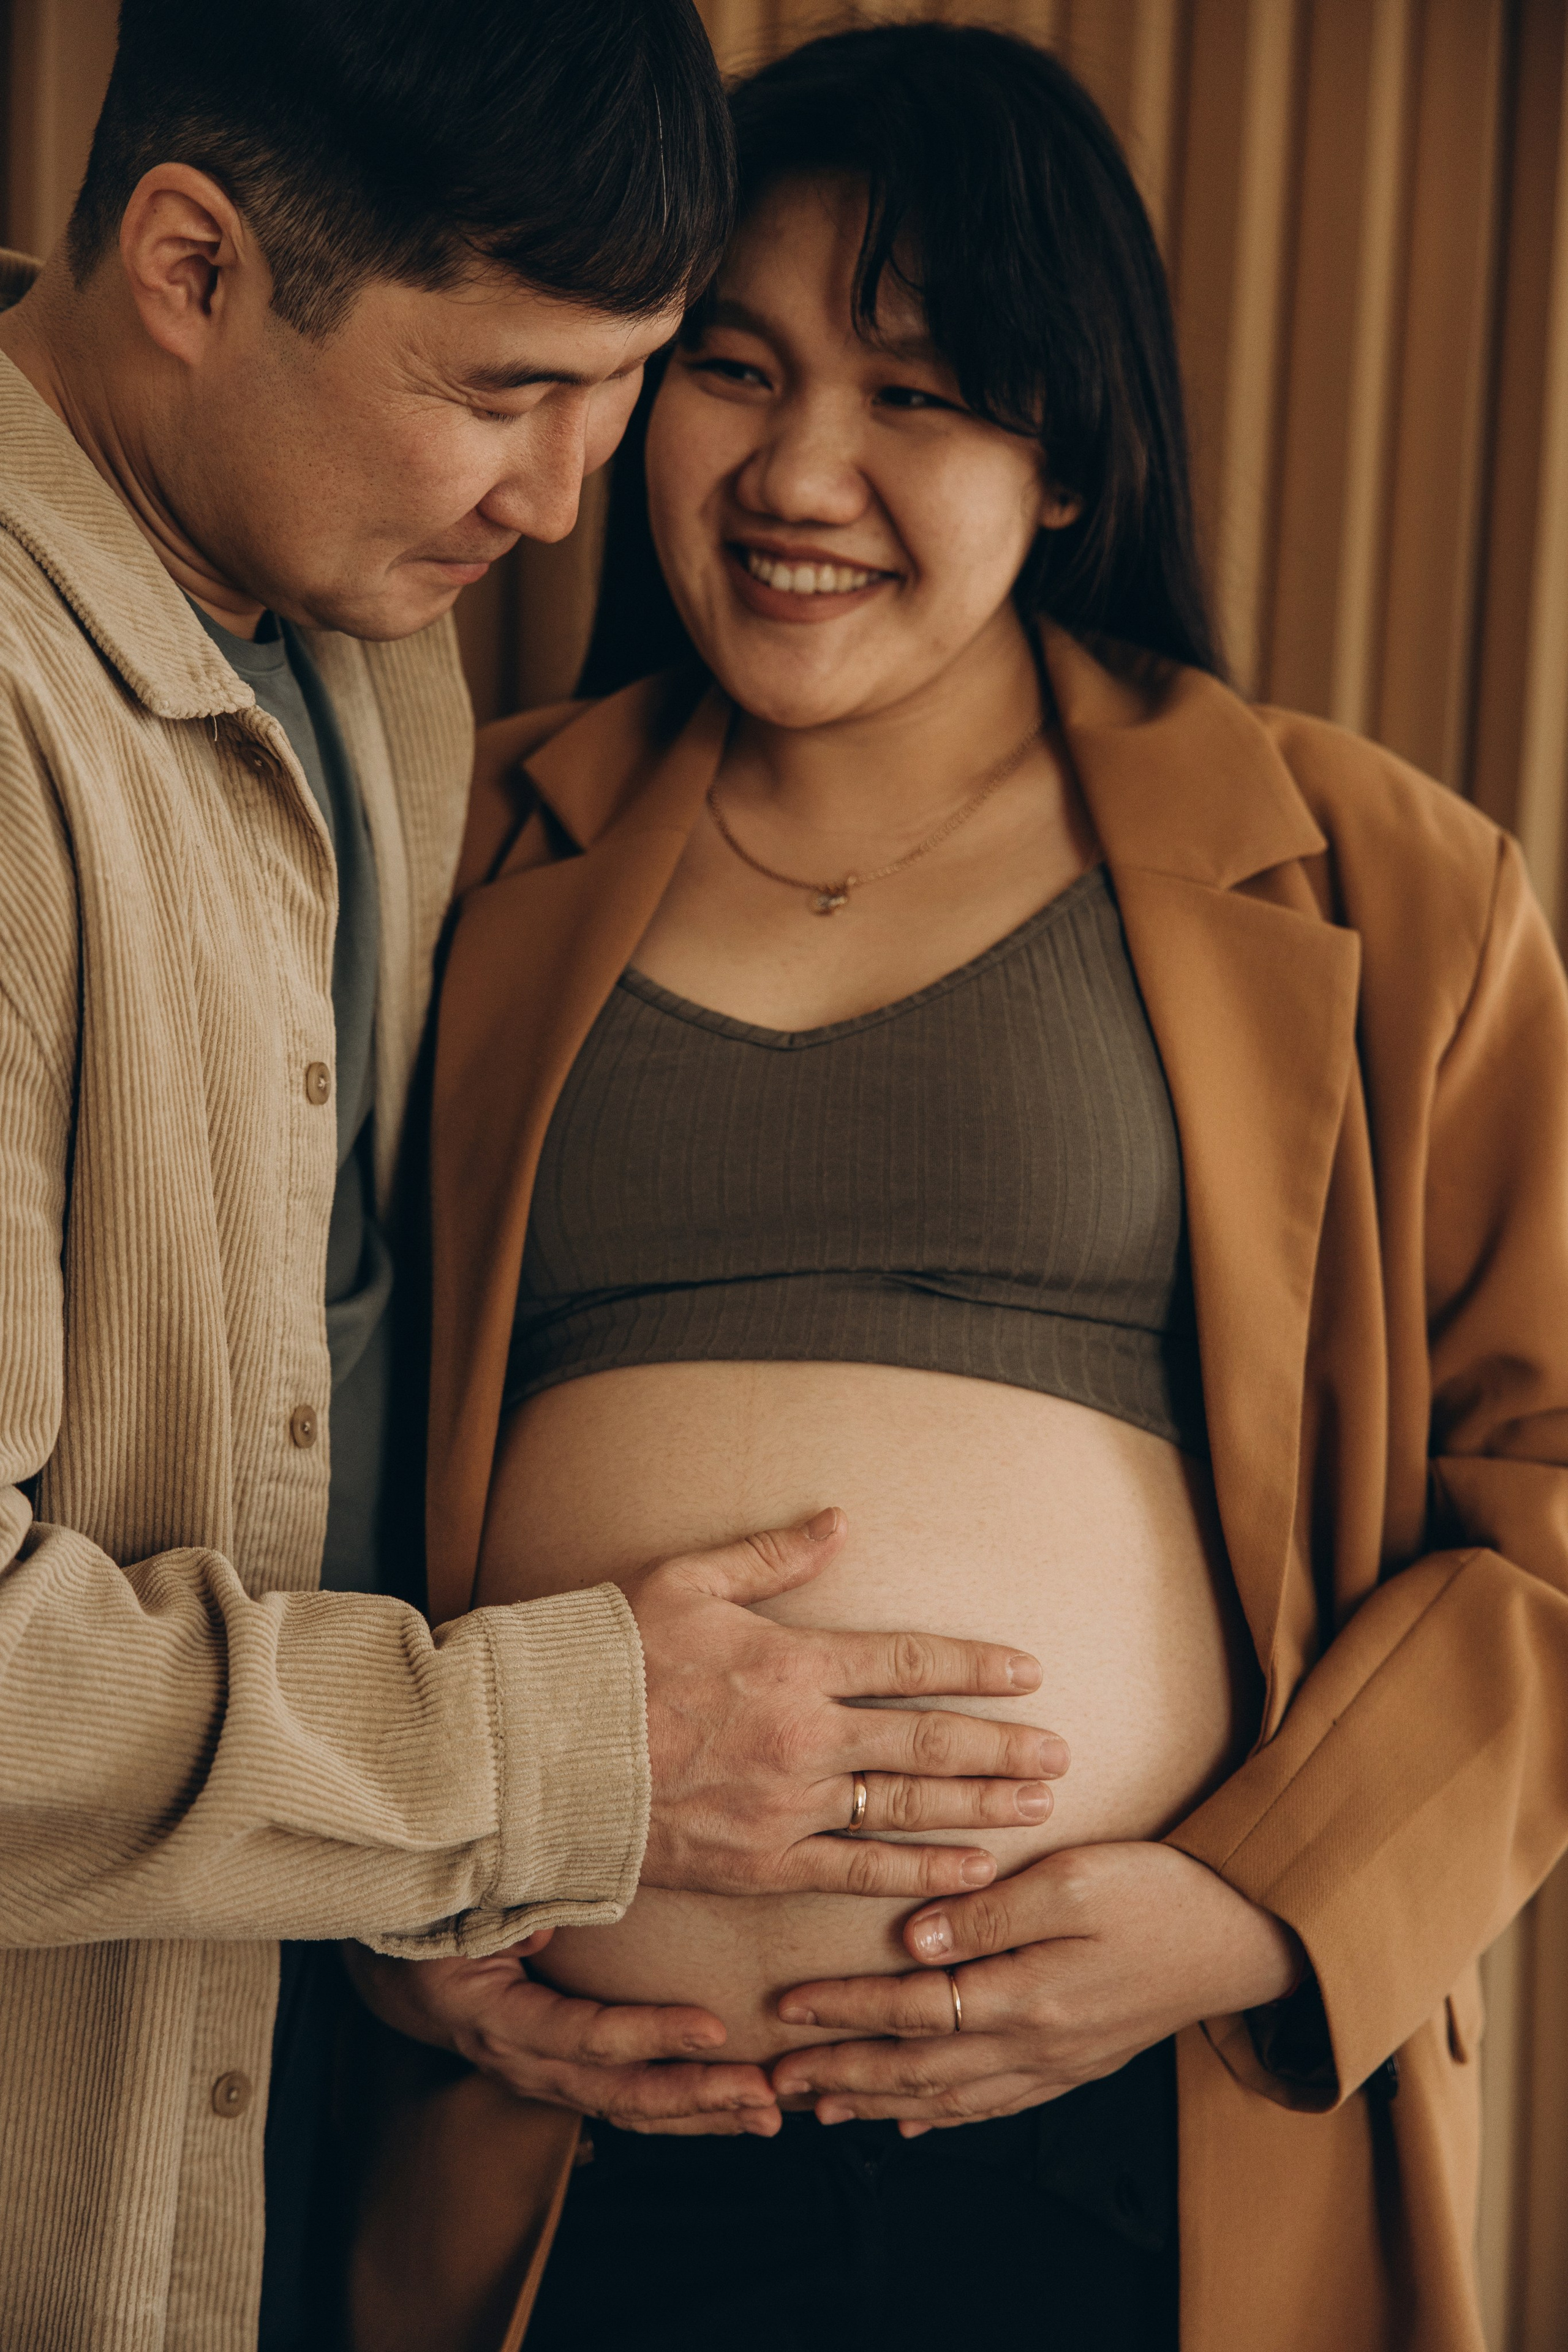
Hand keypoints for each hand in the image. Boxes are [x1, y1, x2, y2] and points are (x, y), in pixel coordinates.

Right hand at [343, 1935, 783, 2137]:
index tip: (715, 2028)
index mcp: (496, 2018)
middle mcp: (521, 2060)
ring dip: (699, 2113)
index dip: (650, 2036)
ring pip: (626, 2107)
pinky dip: (678, 2104)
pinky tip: (729, 2107)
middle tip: (765, 2096)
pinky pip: (622, 2098)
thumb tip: (552, 1926)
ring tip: (767, 2115)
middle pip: (617, 2091)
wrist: (392, 1964)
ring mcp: (541, 2076)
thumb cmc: (433, 1921)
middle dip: (695, 2097)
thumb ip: (512, 1911)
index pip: (585, 2037)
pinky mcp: (561, 2074)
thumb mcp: (462, 1908)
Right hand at [621, 1508, 1068, 1899]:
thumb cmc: (608, 1657)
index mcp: (792, 1661)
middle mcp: (804, 1735)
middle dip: (1002, 1746)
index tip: (1029, 1672)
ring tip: (1038, 1806)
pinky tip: (971, 1871)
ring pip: (906, 1804)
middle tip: (1061, 1752)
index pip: (911, 1662)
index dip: (978, 1666)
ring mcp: (787, 1805)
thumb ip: (771, 1555)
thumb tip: (839, 1522)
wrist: (540, 1752)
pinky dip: (920, 1872)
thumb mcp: (686, 1579)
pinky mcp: (762, 1863)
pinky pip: (858, 1871)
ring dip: (980, 1805)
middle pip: (928, 1739)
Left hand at [769, 1842, 1304, 2133]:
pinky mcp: (1078, 2062)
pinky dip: (944, 2114)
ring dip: (879, 2102)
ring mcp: (1058, 2062)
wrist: (1249, 1937)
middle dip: (842, 2073)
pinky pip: (995, 2104)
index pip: (912, 2010)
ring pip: (949, 2097)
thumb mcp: (1077, 1880)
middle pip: (918, 2069)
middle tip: (777, 2079)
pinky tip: (913, 2118)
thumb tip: (913, 1940)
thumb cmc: (1162, 1893)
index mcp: (1028, 1996)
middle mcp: (1036, 2044)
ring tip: (823, 2106)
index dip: (844, 2011)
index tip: (786, 2010)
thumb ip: (992, 1914)